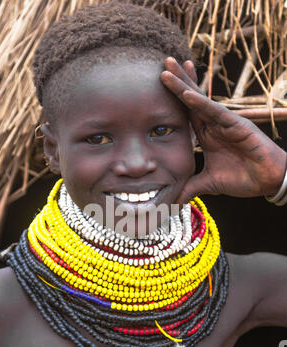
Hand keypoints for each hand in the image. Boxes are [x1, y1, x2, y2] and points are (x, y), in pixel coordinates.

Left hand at [161, 57, 286, 203]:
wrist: (267, 182)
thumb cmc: (243, 178)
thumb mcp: (209, 183)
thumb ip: (190, 188)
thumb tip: (173, 200)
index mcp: (207, 134)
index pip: (187, 112)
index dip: (175, 98)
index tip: (162, 83)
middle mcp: (214, 124)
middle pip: (192, 99)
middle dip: (178, 81)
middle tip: (163, 63)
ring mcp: (224, 123)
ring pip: (200, 100)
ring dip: (183, 85)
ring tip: (167, 70)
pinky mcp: (236, 125)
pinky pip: (215, 112)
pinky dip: (200, 103)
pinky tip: (186, 94)